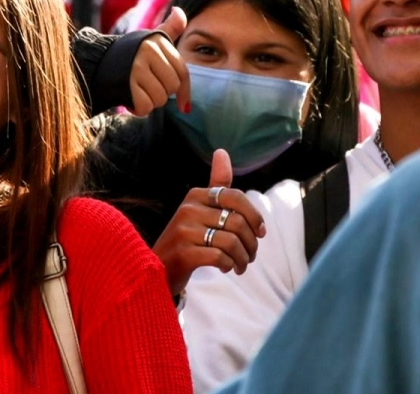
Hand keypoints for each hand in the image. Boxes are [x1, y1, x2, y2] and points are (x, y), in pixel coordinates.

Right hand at [128, 7, 189, 116]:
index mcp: (156, 42)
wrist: (95, 64)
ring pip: (159, 99)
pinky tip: (129, 99)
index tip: (184, 106)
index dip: (185, 92)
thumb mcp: (148, 39)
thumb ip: (169, 28)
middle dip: (162, 94)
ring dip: (149, 102)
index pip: (182, 71)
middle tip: (146, 88)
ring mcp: (136, 67)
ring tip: (136, 91)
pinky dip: (138, 109)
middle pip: (172, 87)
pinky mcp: (126, 84)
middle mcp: (148, 52)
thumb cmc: (127, 54)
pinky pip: (145, 107)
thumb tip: (179, 11)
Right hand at [152, 150, 266, 294]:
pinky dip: (229, 265)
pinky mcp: (183, 253)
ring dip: (242, 258)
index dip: (254, 216)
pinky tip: (226, 268)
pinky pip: (220, 257)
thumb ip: (216, 184)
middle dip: (251, 243)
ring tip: (240, 265)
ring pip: (231, 242)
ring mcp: (184, 231)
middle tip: (250, 255)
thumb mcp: (199, 208)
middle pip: (237, 222)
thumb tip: (222, 151)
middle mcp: (188, 209)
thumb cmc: (186, 238)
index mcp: (195, 195)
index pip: (236, 197)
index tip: (261, 233)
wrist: (159, 268)